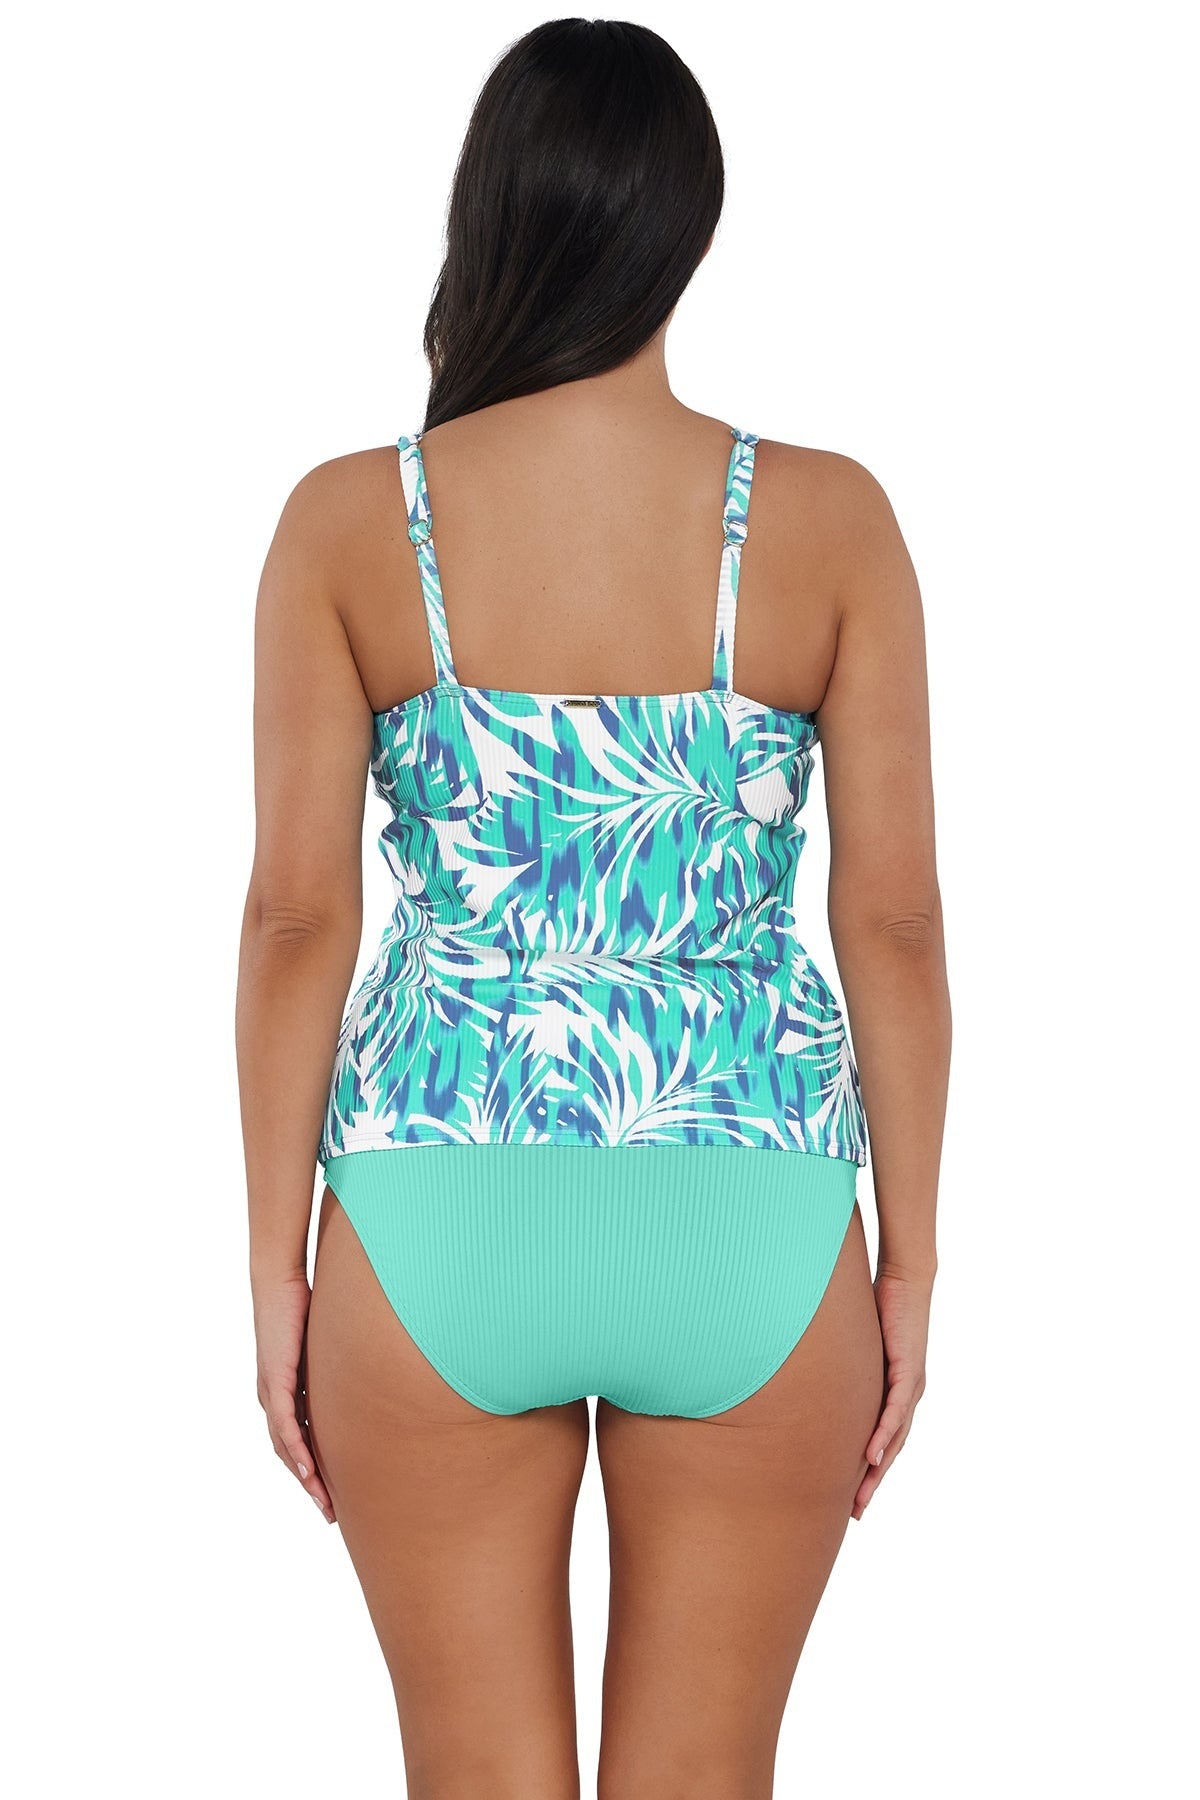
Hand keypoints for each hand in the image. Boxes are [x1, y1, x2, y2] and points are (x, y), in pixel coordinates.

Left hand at [253, 1272, 335, 1522]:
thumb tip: (374, 1370)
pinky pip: (285, 1425)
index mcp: (284, 1390)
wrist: (278, 1280)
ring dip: (304, 1478)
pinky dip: (295, 1451)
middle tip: (330, 1513)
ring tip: (323, 1503)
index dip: (313, 1469)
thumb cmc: (305, 1303)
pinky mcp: (274, 1380)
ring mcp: (271, 1391)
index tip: (332, 1492)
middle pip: (289, 1454)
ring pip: (285, 1447)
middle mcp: (273, 1396)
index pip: (297, 1440)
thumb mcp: (328, 1344)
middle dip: (310, 1485)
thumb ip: (344, 1364)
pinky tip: (309, 1472)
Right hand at [853, 1267, 931, 1520]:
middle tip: (854, 1514)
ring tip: (861, 1498)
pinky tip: (872, 1457)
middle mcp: (907, 1396)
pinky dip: (884, 1436)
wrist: (906, 1280)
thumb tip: (810, 1374)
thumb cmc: (880, 1306)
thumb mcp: (856, 1346)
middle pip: (890, 1451)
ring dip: (878, 1471)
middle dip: (872, 1484)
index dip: (868, 1471)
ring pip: (895, 1440)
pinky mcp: (908, 1372)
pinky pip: (895, 1412)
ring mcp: (911, 1387)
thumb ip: (840, 1365)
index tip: (850, 1496)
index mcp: (896, 1392)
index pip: (882, 1441)